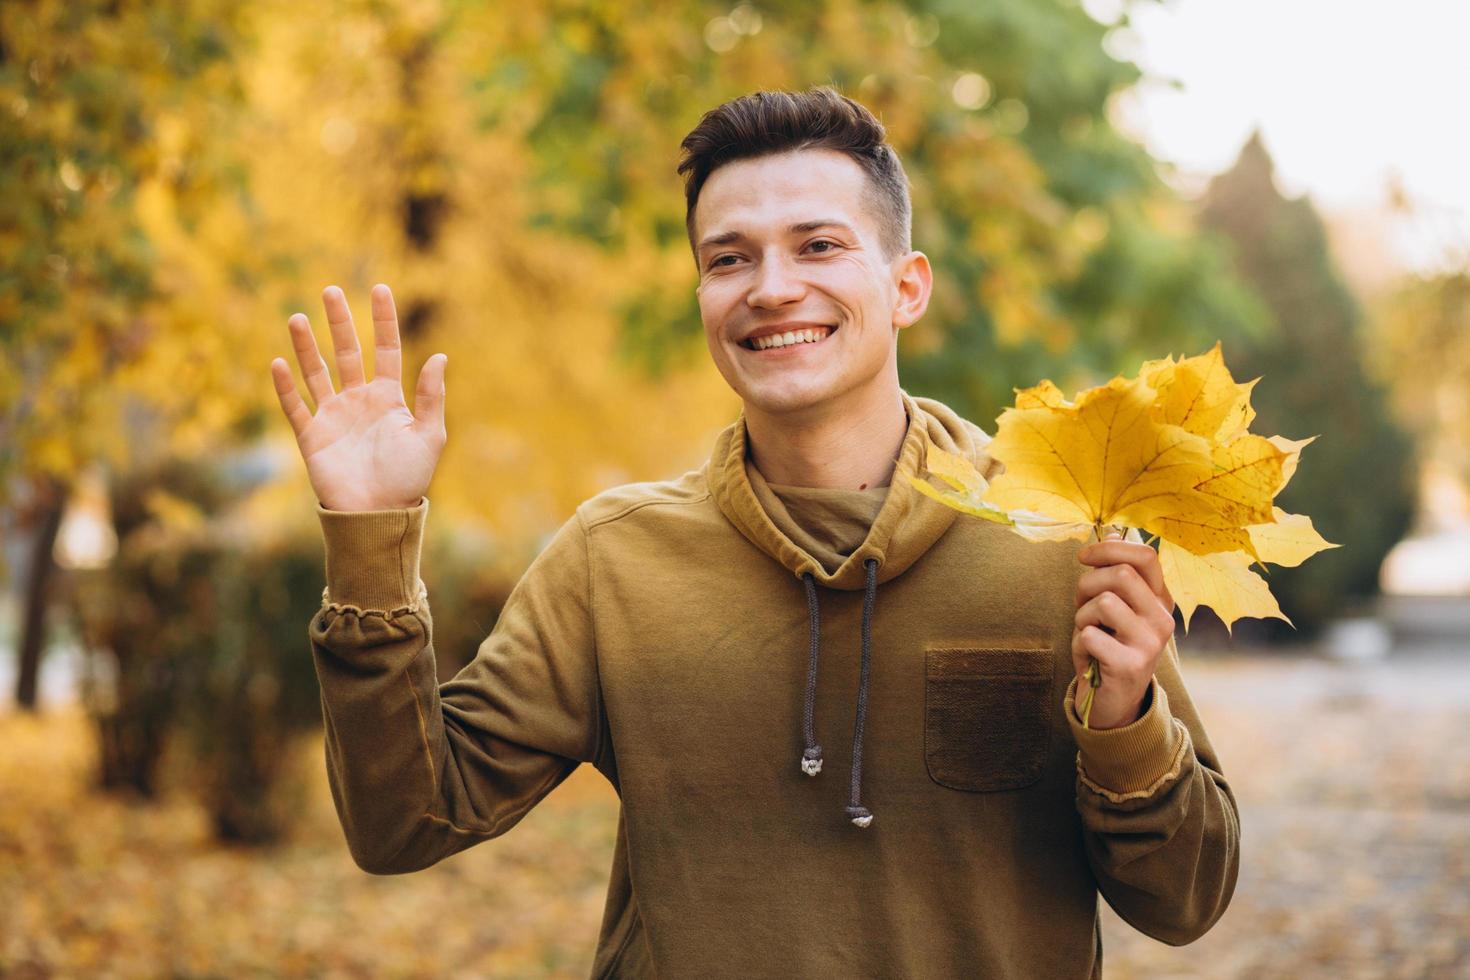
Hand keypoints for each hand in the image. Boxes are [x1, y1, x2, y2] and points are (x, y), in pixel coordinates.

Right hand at [270, 284, 446, 511]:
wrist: (378, 514)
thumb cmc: (408, 478)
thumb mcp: (429, 436)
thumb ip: (431, 397)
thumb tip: (439, 356)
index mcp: (389, 398)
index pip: (387, 350)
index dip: (384, 320)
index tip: (380, 289)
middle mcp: (359, 401)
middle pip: (348, 353)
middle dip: (339, 322)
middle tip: (330, 290)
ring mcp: (334, 416)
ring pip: (317, 372)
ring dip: (307, 346)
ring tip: (298, 318)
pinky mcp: (312, 436)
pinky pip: (295, 406)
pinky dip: (286, 386)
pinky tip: (278, 362)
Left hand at [1072, 530, 1176, 728]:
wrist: (1112, 700)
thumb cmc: (1108, 646)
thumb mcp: (1114, 607)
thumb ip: (1115, 574)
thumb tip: (1111, 533)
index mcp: (1160, 599)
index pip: (1146, 555)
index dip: (1110, 548)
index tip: (1083, 557)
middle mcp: (1163, 619)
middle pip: (1122, 574)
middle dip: (1088, 584)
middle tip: (1081, 604)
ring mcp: (1151, 643)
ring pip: (1104, 602)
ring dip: (1082, 616)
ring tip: (1088, 632)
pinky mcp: (1131, 665)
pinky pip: (1090, 635)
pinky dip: (1079, 643)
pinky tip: (1089, 656)